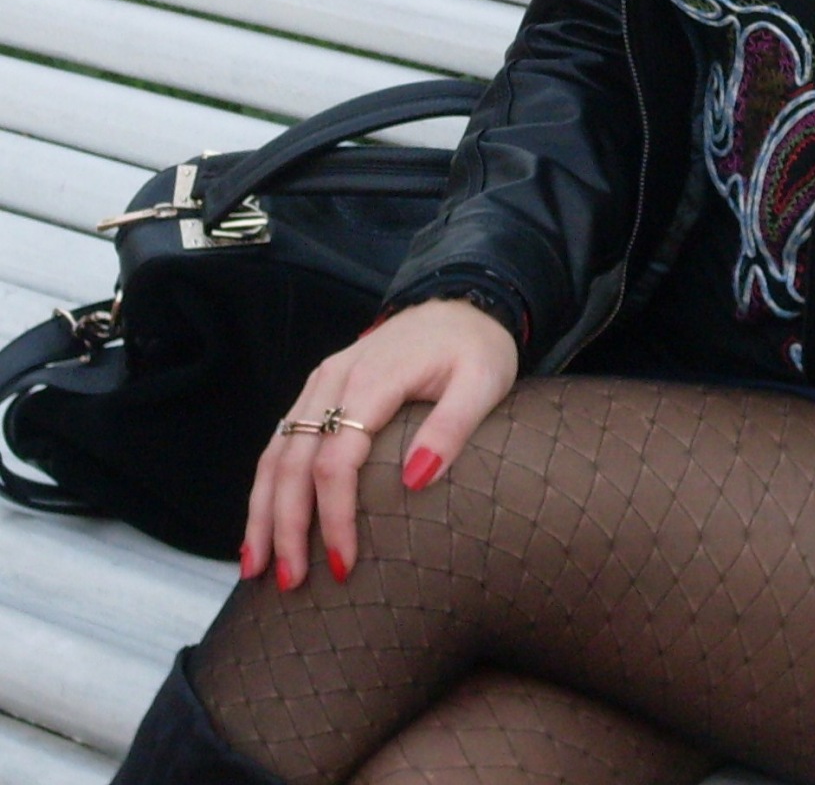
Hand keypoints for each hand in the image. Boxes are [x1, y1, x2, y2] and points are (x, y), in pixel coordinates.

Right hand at [242, 298, 518, 591]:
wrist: (461, 304)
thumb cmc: (475, 348)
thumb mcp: (483, 382)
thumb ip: (453, 427)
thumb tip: (416, 480)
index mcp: (373, 379)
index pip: (336, 459)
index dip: (334, 515)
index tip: (344, 564)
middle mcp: (334, 379)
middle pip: (293, 461)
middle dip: (286, 526)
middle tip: (291, 582)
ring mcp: (321, 384)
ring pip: (276, 452)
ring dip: (263, 511)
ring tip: (258, 567)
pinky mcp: (318, 391)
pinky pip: (282, 441)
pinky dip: (266, 486)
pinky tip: (263, 523)